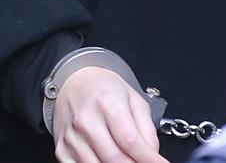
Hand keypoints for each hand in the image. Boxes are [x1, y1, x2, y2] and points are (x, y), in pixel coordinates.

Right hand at [52, 66, 169, 162]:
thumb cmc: (105, 89)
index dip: (148, 158)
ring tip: (129, 162)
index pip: (130, 140)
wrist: (73, 82)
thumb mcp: (133, 98)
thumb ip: (146, 127)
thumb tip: (153, 152)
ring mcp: (72, 138)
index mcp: (108, 103)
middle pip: (114, 159)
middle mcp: (87, 121)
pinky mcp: (61, 150)